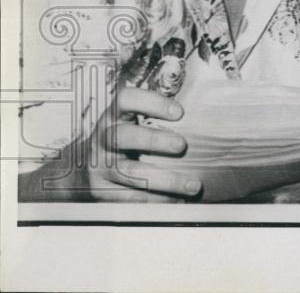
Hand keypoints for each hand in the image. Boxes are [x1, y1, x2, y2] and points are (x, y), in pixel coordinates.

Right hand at [81, 86, 201, 201]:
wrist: (92, 166)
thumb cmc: (128, 137)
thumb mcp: (134, 120)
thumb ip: (158, 117)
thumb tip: (205, 116)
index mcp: (115, 115)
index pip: (126, 99)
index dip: (150, 103)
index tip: (179, 112)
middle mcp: (103, 138)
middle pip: (122, 136)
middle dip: (153, 140)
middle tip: (182, 145)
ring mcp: (100, 166)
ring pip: (129, 172)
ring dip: (165, 179)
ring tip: (193, 185)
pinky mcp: (100, 191)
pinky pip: (129, 198)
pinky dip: (156, 201)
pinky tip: (178, 201)